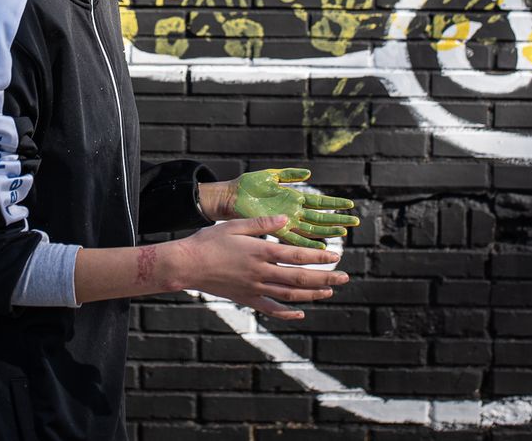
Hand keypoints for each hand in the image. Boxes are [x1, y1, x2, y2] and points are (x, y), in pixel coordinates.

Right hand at [169, 214, 347, 319]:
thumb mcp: (235, 225)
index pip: (297, 255)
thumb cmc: (209, 241)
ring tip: (328, 292)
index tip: (335, 256)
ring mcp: (254, 288)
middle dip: (325, 278)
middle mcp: (261, 273)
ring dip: (312, 294)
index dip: (318, 257)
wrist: (186, 265)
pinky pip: (271, 309)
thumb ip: (262, 223)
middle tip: (344, 278)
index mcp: (260, 252)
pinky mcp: (246, 299)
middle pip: (300, 278)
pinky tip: (300, 313)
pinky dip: (287, 313)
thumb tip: (286, 219)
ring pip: (290, 295)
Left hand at [234, 168, 358, 248]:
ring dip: (327, 231)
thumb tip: (309, 173)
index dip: (334, 204)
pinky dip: (306, 243)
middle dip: (337, 219)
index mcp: (293, 198)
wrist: (230, 196)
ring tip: (343, 232)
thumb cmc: (249, 185)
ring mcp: (285, 222)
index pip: (319, 202)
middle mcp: (292, 212)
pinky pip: (294, 238)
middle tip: (355, 222)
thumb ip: (289, 174)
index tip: (350, 205)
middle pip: (320, 217)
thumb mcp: (271, 176)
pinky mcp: (274, 229)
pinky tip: (319, 246)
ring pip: (311, 229)